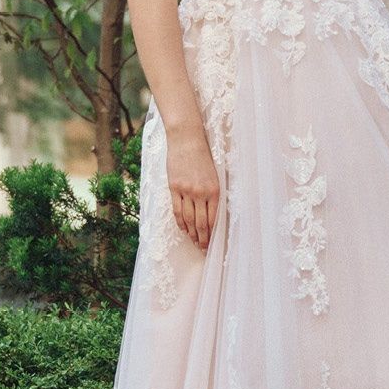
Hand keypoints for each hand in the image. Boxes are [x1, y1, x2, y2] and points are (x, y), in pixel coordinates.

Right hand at [166, 126, 219, 251]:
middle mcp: (200, 193)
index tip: (211, 243)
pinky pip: (177, 210)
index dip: (211, 234)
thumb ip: (213, 193)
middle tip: (202, 249)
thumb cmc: (203, 155)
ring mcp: (186, 191)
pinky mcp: (174, 188)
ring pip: (188, 219)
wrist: (187, 139)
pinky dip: (180, 222)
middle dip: (202, 238)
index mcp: (214, 190)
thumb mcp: (214, 174)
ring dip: (191, 233)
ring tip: (193, 242)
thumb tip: (212, 212)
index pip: (213, 219)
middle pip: (201, 222)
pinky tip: (183, 229)